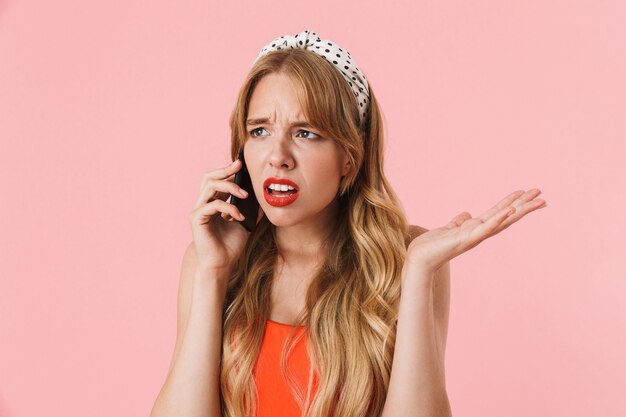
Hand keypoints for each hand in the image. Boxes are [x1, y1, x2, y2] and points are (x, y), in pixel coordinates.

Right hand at [188, 159, 262, 272]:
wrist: (221, 264)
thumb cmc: (230, 245)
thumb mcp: (245, 224)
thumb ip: (251, 210)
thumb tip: (264, 198)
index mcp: (212, 202)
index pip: (217, 180)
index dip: (228, 170)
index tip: (241, 164)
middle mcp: (203, 204)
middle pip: (208, 177)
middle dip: (225, 170)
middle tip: (239, 167)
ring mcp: (198, 210)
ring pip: (209, 186)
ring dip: (230, 188)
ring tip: (245, 195)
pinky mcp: (197, 219)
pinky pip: (212, 205)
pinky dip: (229, 208)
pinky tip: (239, 216)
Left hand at [405, 189, 546, 273]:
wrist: (417, 260)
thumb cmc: (429, 247)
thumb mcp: (447, 230)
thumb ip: (457, 223)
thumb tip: (466, 214)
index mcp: (474, 230)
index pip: (498, 214)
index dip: (512, 203)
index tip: (527, 193)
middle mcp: (478, 234)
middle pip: (506, 217)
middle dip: (523, 206)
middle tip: (542, 195)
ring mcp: (473, 237)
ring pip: (501, 221)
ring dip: (518, 211)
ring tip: (534, 200)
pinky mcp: (464, 239)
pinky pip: (485, 228)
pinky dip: (497, 220)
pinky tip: (509, 211)